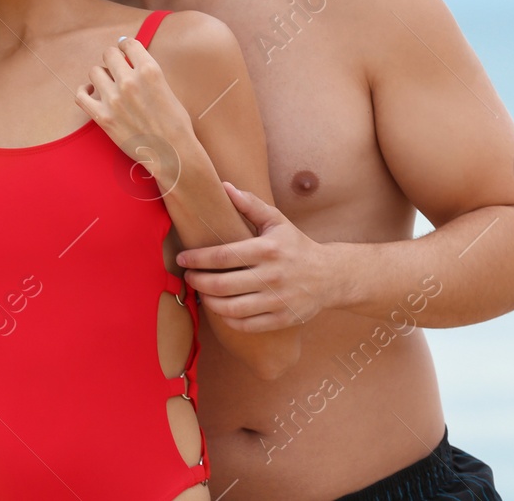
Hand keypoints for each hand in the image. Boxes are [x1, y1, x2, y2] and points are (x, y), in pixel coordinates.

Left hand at [74, 35, 198, 189]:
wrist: (172, 154)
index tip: (124, 50)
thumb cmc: (175, 123)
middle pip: (108, 54)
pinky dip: (84, 91)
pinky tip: (91, 92)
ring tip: (107, 83)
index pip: (128, 44)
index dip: (125, 46)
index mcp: (149, 71)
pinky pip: (81, 95)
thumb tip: (132, 58)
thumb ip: (148, 72)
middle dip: (113, 59)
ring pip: (94, 71)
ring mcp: (113, 100)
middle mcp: (129, 82)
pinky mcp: (102, 117)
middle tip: (116, 68)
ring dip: (101, 75)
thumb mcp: (167, 88)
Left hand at [176, 181, 337, 331]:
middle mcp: (272, 276)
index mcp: (267, 249)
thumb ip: (250, 204)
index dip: (197, 258)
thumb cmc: (296, 245)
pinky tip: (220, 309)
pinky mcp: (281, 319)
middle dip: (197, 281)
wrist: (330, 276)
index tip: (182, 258)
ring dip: (209, 301)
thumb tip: (224, 186)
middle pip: (222, 285)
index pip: (222, 256)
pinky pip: (246, 325)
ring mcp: (277, 300)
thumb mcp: (277, 221)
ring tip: (201, 292)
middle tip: (188, 276)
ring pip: (231, 308)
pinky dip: (227, 320)